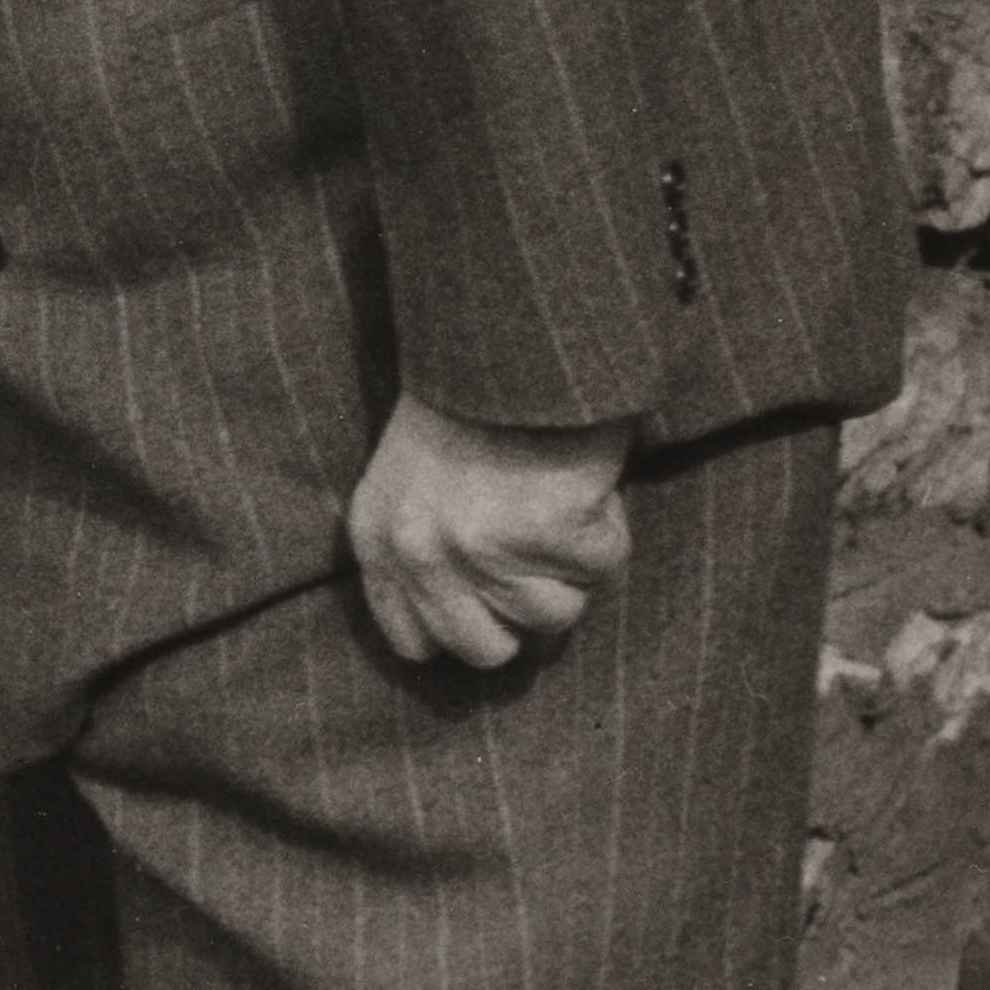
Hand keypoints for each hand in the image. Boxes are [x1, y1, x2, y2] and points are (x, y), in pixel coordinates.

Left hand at [345, 393, 637, 671]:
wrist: (511, 337)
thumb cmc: (473, 404)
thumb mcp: (413, 481)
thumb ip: (427, 557)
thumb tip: (486, 638)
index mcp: (378, 539)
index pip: (416, 643)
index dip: (469, 626)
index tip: (498, 600)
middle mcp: (419, 552)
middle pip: (486, 652)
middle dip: (525, 610)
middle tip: (541, 552)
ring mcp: (480, 544)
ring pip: (553, 617)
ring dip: (572, 568)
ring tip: (557, 501)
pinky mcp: (544, 527)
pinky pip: (603, 568)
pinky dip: (611, 530)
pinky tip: (586, 482)